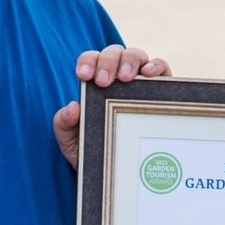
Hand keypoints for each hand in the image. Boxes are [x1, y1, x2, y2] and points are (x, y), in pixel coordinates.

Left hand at [54, 46, 171, 167]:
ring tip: (126, 78)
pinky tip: (149, 75)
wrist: (120, 172)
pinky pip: (162, 68)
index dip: (88, 61)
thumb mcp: (71, 142)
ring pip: (137, 55)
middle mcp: (118, 76)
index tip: (84, 75)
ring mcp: (141, 81)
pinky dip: (156, 65)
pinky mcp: (162, 90)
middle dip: (107, 62)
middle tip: (103, 81)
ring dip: (130, 60)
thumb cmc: (94, 151)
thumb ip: (63, 124)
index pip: (91, 60)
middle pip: (114, 52)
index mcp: (96, 82)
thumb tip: (72, 106)